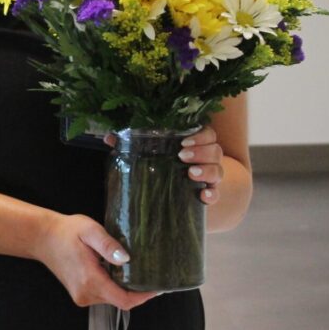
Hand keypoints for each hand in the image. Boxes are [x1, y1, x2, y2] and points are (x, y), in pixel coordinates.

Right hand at [35, 212, 157, 310]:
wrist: (43, 237)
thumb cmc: (66, 231)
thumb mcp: (90, 230)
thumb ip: (108, 245)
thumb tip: (126, 259)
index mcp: (90, 280)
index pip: (124, 300)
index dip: (144, 296)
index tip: (158, 287)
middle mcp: (86, 294)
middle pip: (120, 300)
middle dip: (136, 290)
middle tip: (150, 272)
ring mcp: (82, 296)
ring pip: (112, 299)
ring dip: (124, 287)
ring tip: (132, 268)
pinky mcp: (80, 294)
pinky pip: (104, 295)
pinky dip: (113, 286)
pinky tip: (115, 270)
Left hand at [103, 126, 223, 206]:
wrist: (170, 196)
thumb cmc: (160, 166)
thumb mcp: (146, 154)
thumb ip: (130, 144)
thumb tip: (109, 137)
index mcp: (194, 144)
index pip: (207, 133)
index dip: (199, 136)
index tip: (183, 142)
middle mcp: (205, 159)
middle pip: (215, 150)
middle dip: (201, 151)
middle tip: (182, 156)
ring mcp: (209, 178)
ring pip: (218, 170)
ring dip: (207, 170)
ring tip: (190, 173)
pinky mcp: (208, 195)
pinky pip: (216, 194)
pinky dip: (212, 195)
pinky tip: (203, 196)